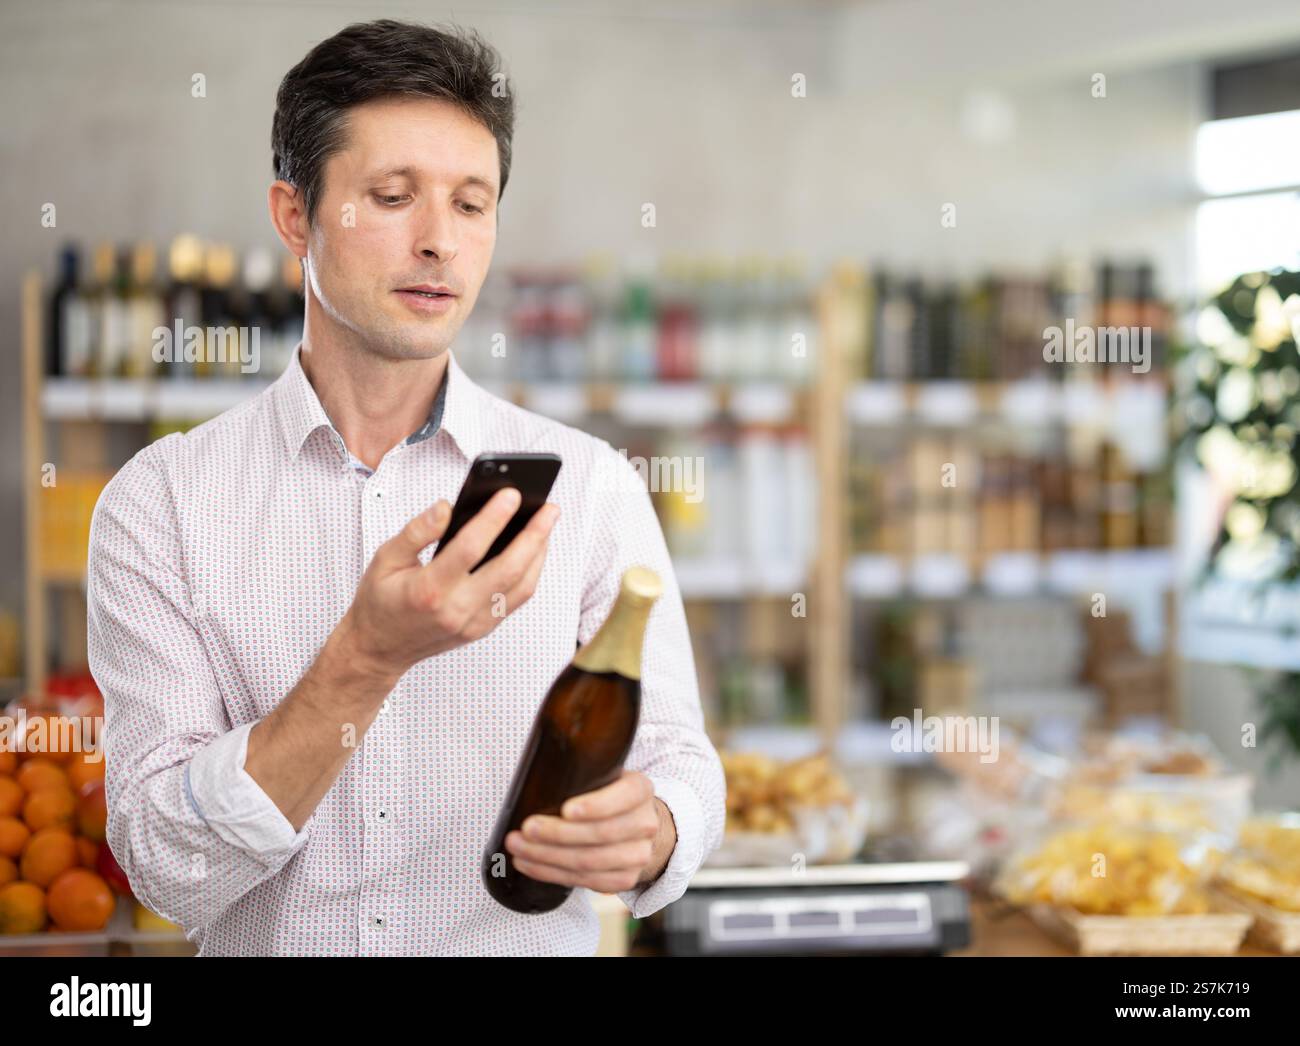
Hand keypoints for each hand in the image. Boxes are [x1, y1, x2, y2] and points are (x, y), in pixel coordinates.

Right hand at [339, 488, 558, 680]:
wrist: (381, 649)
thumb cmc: (381, 599)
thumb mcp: (385, 558)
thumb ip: (416, 531)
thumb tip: (446, 506)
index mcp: (427, 590)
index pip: (469, 549)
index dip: (493, 519)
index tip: (512, 494)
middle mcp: (455, 610)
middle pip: (508, 569)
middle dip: (534, 535)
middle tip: (549, 507)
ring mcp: (473, 623)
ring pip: (521, 587)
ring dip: (539, 553)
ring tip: (546, 523)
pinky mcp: (483, 628)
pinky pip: (516, 599)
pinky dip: (531, 571)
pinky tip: (534, 548)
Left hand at [504, 770, 675, 893]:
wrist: (634, 825)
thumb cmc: (606, 795)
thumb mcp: (604, 775)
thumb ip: (583, 774)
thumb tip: (537, 777)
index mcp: (640, 790)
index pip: (623, 797)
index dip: (595, 806)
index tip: (565, 809)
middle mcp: (646, 824)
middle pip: (600, 834)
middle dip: (557, 834)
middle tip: (526, 828)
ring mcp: (638, 855)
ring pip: (589, 862)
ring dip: (547, 857)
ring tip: (518, 848)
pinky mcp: (625, 880)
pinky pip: (585, 881)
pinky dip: (551, 874)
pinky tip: (529, 864)